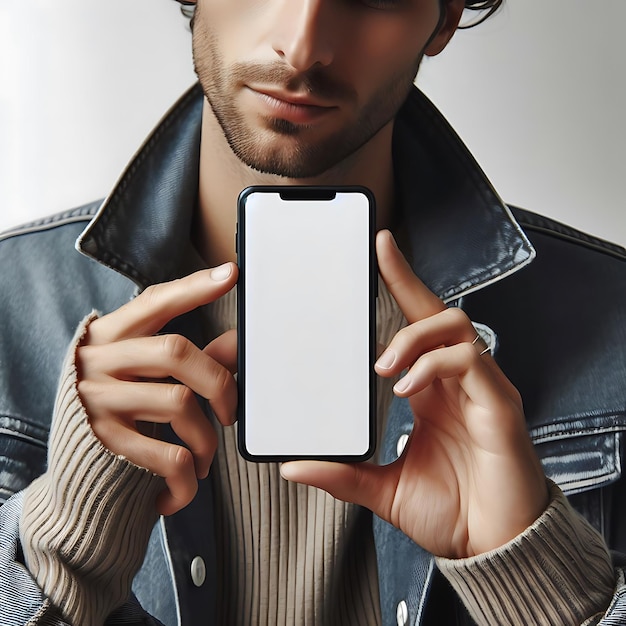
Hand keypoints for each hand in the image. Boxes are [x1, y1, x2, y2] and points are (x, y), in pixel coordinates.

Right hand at [76, 264, 238, 515]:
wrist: (72, 476)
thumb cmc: (118, 413)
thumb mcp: (141, 378)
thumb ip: (186, 361)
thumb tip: (237, 344)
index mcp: (111, 336)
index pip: (156, 302)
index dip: (194, 288)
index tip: (231, 274)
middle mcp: (100, 361)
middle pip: (176, 351)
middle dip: (219, 383)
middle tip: (231, 413)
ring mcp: (98, 400)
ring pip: (179, 405)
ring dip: (207, 441)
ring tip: (205, 459)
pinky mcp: (103, 442)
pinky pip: (168, 456)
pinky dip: (189, 479)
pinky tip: (185, 485)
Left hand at [280, 231, 547, 557]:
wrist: (493, 548)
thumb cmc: (449, 512)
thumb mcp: (382, 488)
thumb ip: (342, 473)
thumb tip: (293, 466)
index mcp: (430, 391)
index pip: (415, 326)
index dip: (400, 286)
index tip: (376, 253)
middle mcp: (457, 381)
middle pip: (437, 311)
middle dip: (407, 279)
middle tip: (377, 255)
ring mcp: (481, 389)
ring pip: (456, 327)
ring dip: (414, 335)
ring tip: (382, 365)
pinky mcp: (499, 405)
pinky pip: (470, 361)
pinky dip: (434, 364)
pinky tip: (407, 386)